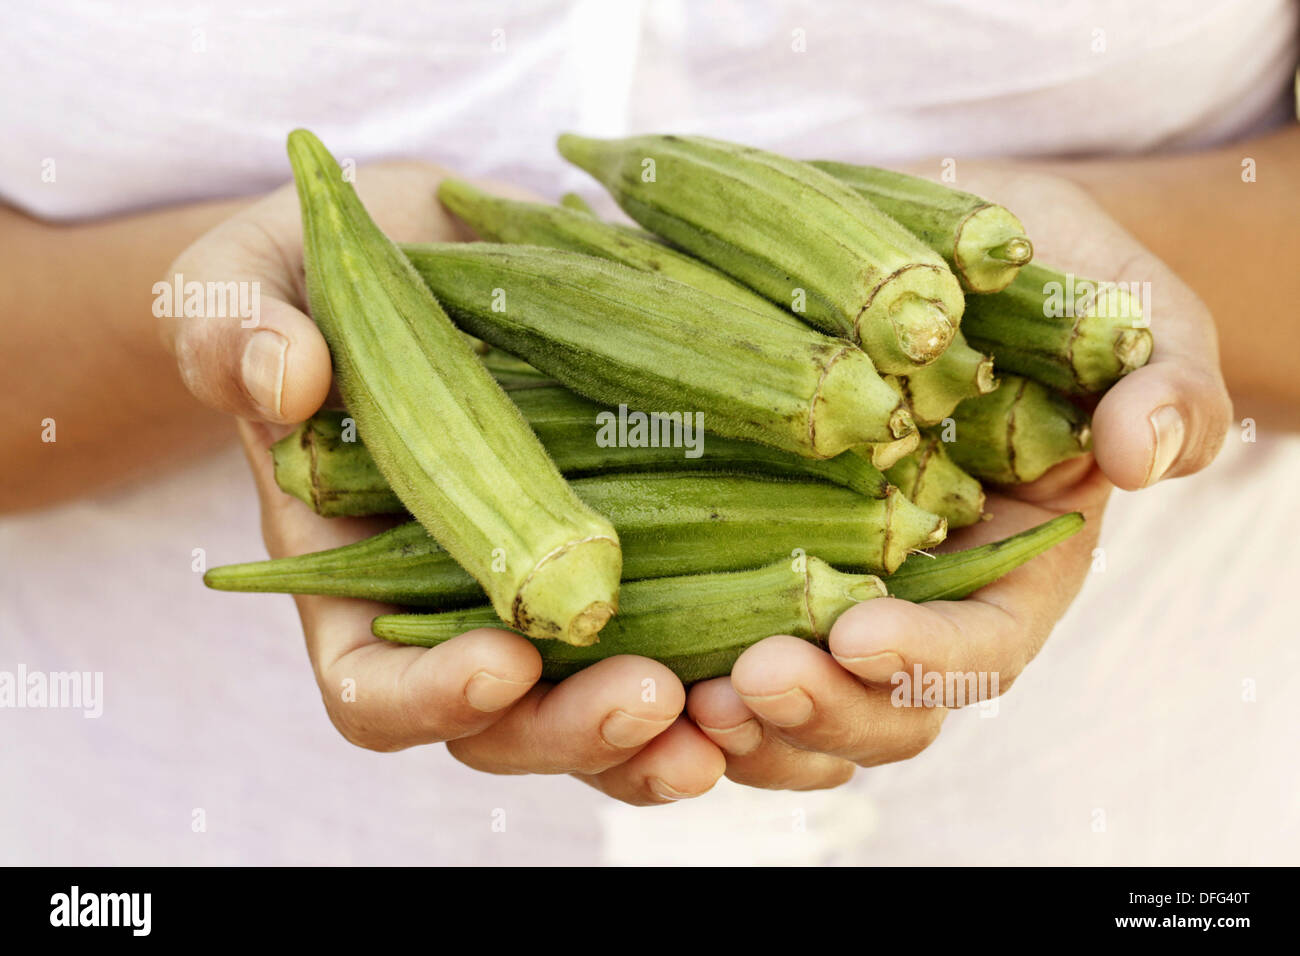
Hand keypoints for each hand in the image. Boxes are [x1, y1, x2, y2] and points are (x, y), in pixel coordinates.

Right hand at [162, 163, 725, 804]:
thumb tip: (285, 376)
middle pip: (513, 729)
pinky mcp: (644, 545)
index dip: (431, 699)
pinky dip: (742, 650)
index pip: (375, 692)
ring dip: (683, 724)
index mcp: (354, 584)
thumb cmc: (317, 276)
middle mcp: (461, 611)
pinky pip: (692, 627)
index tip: (501, 660)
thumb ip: (240, 331)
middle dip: (582, 732)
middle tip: (656, 699)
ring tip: (748, 703)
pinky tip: (807, 632)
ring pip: (614, 707)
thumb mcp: (252, 285)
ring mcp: (555, 589)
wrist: (426, 251)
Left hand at [686, 166, 1231, 789]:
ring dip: (735, 720)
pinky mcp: (744, 545)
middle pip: (876, 708)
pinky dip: (673, 662)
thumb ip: (1164, 381)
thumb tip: (1142, 454)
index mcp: (1011, 571)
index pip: (980, 651)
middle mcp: (912, 598)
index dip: (927, 660)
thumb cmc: (1048, 283)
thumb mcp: (1130, 317)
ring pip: (787, 701)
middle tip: (752, 682)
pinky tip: (627, 649)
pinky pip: (708, 633)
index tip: (861, 635)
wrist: (940, 248)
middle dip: (819, 711)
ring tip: (685, 695)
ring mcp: (824, 580)